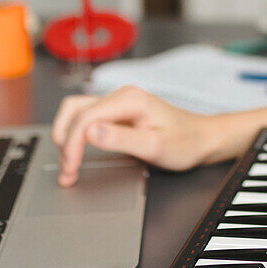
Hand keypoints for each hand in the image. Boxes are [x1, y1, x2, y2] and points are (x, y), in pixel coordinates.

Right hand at [51, 86, 223, 185]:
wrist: (202, 138)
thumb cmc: (186, 142)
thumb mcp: (156, 146)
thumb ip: (122, 139)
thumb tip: (90, 132)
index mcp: (130, 100)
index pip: (86, 117)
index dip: (72, 144)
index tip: (71, 169)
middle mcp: (122, 96)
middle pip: (75, 110)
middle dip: (64, 141)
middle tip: (67, 171)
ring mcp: (118, 102)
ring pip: (77, 112)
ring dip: (66, 136)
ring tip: (68, 164)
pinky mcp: (117, 112)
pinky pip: (86, 118)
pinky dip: (75, 135)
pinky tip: (76, 152)